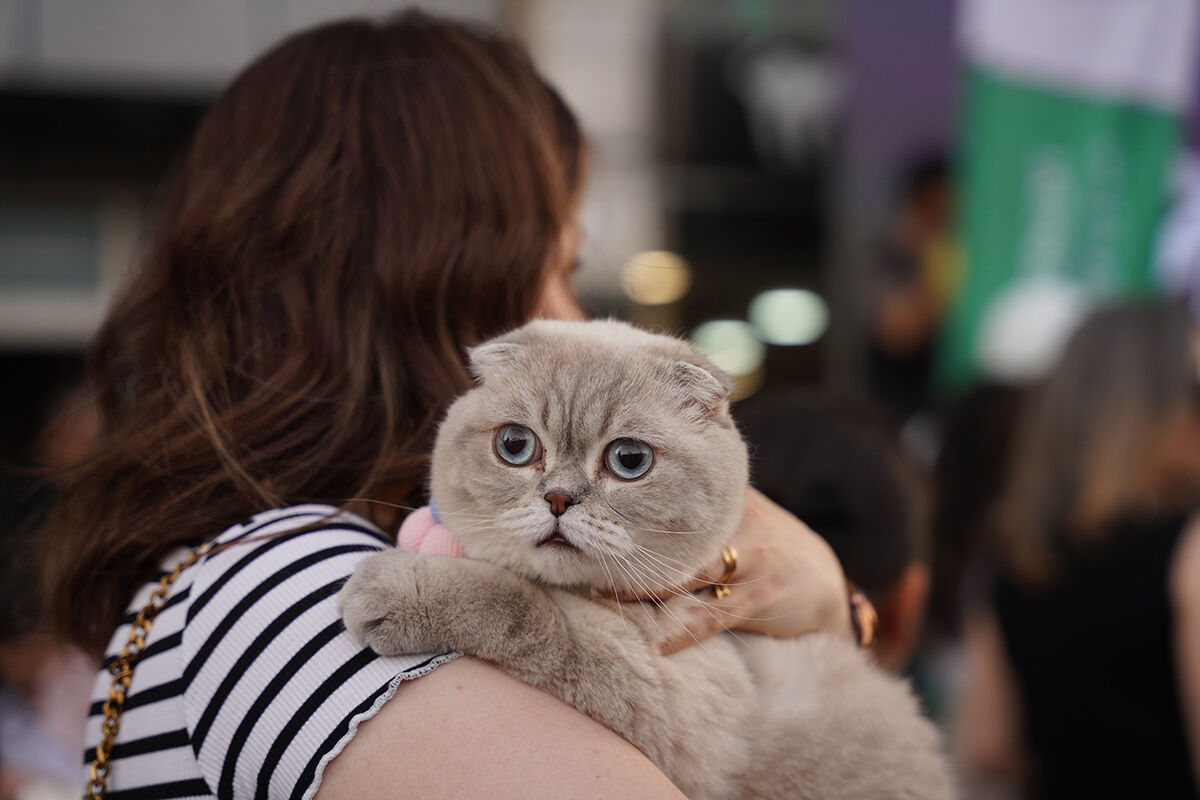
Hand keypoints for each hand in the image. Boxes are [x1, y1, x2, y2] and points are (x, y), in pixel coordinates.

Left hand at [620, 487, 852, 653]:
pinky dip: (683, 631)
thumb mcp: (746, 513)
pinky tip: (657, 643)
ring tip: (605, 593)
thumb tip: (643, 493)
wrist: (826, 584)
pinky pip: (713, 618)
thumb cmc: (769, 546)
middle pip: (679, 534)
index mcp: (732, 500)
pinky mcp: (760, 600)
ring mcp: (752, 562)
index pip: (680, 497)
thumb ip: (705, 505)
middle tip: (590, 551)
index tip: (597, 511)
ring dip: (644, 588)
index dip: (638, 505)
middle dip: (634, 545)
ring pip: (689, 575)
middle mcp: (741, 525)